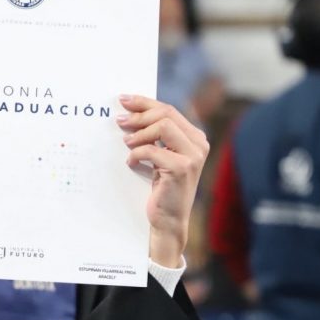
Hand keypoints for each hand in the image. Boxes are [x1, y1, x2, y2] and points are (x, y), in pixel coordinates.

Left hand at [118, 95, 209, 266]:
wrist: (169, 219)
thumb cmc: (161, 188)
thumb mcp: (160, 157)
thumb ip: (155, 137)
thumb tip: (130, 113)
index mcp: (194, 137)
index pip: (168, 110)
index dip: (145, 103)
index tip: (124, 100)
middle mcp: (199, 144)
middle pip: (165, 114)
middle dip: (139, 115)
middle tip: (120, 121)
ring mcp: (193, 156)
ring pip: (162, 127)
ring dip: (139, 133)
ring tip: (126, 143)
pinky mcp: (182, 169)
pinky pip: (152, 150)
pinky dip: (137, 154)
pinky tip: (131, 163)